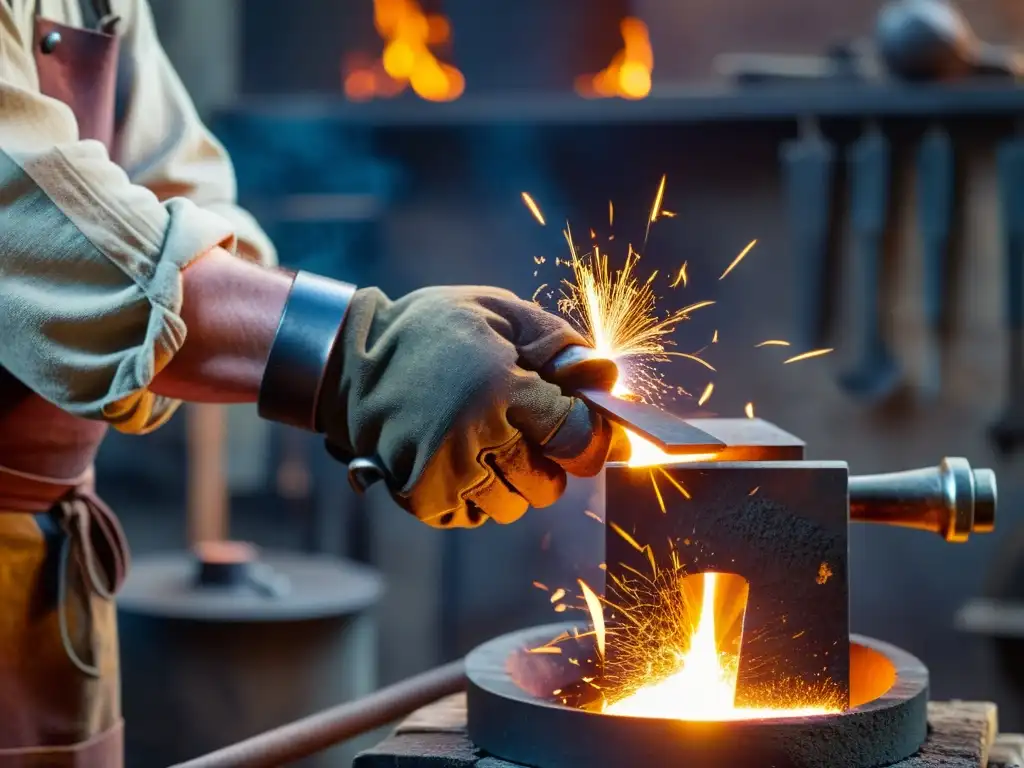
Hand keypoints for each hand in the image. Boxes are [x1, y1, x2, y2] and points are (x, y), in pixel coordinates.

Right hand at [319, 286, 616, 527]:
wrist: (347, 359)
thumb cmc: (432, 330)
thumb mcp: (499, 312)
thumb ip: (557, 342)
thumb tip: (606, 378)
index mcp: (500, 388)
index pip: (578, 439)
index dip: (595, 437)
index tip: (591, 430)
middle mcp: (474, 437)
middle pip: (549, 483)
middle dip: (546, 458)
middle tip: (521, 426)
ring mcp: (445, 473)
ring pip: (513, 505)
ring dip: (510, 479)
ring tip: (482, 439)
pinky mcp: (421, 497)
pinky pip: (475, 516)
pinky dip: (475, 495)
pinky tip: (457, 457)